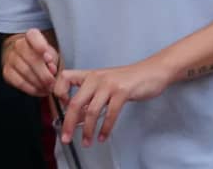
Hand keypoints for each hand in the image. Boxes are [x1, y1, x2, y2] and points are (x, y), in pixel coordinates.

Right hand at [2, 29, 60, 98]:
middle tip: (53, 83)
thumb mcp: (51, 52)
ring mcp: (11, 58)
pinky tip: (40, 91)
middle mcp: (18, 45)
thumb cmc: (42, 54)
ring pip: (25, 72)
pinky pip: (19, 82)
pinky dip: (31, 89)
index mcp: (31, 36)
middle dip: (44, 73)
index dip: (40, 45)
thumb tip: (51, 70)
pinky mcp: (7, 72)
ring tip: (49, 88)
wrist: (24, 57)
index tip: (48, 57)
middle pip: (31, 59)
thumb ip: (52, 60)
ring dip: (39, 83)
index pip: (33, 35)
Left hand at [55, 58, 171, 147]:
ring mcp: (110, 84)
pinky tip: (103, 136)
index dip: (59, 93)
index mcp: (90, 75)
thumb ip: (92, 97)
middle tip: (66, 138)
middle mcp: (97, 78)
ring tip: (87, 143)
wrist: (153, 70)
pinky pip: (110, 114)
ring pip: (92, 111)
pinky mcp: (123, 91)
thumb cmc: (129, 79)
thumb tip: (78, 118)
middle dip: (69, 124)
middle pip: (75, 102)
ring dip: (88, 131)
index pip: (65, 78)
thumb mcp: (107, 84)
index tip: (63, 108)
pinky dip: (105, 129)